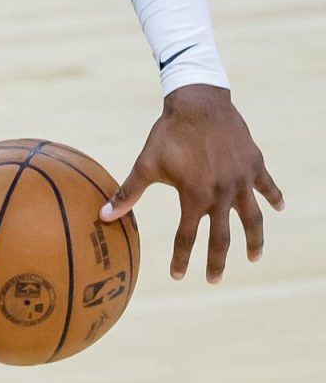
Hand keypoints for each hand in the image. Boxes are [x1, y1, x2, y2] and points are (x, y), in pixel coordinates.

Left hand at [101, 85, 283, 282]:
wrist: (198, 103)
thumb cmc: (169, 135)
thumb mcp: (146, 165)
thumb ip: (129, 193)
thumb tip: (104, 215)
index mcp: (195, 197)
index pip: (187, 237)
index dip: (182, 258)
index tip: (178, 276)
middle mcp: (222, 194)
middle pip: (222, 237)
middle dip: (217, 261)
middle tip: (214, 279)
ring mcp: (241, 180)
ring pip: (252, 218)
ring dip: (254, 239)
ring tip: (254, 257)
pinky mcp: (254, 165)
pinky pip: (267, 186)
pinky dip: (273, 197)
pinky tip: (278, 208)